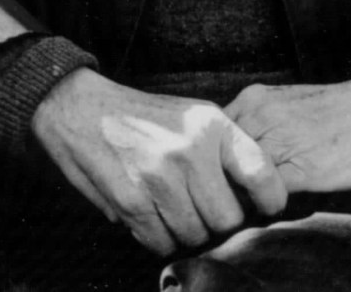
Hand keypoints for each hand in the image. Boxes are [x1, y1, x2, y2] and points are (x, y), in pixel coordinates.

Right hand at [31, 68, 287, 254]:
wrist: (81, 108)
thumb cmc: (144, 117)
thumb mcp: (192, 115)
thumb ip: (224, 150)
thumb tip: (255, 201)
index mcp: (211, 124)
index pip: (261, 174)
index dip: (269, 200)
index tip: (262, 207)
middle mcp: (190, 149)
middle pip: (228, 219)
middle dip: (216, 221)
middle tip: (198, 206)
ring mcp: (161, 176)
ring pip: (195, 236)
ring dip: (184, 230)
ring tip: (168, 204)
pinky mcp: (132, 200)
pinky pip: (160, 243)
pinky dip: (156, 236)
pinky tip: (148, 211)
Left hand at [225, 63, 350, 194]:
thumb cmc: (340, 112)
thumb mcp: (287, 107)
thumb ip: (258, 126)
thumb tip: (231, 160)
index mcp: (254, 98)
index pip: (211, 138)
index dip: (214, 162)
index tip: (224, 177)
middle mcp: (259, 114)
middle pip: (216, 160)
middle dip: (222, 182)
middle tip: (236, 197)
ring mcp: (278, 139)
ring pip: (237, 179)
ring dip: (241, 196)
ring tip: (255, 203)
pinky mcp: (302, 168)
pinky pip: (266, 195)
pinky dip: (264, 206)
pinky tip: (277, 207)